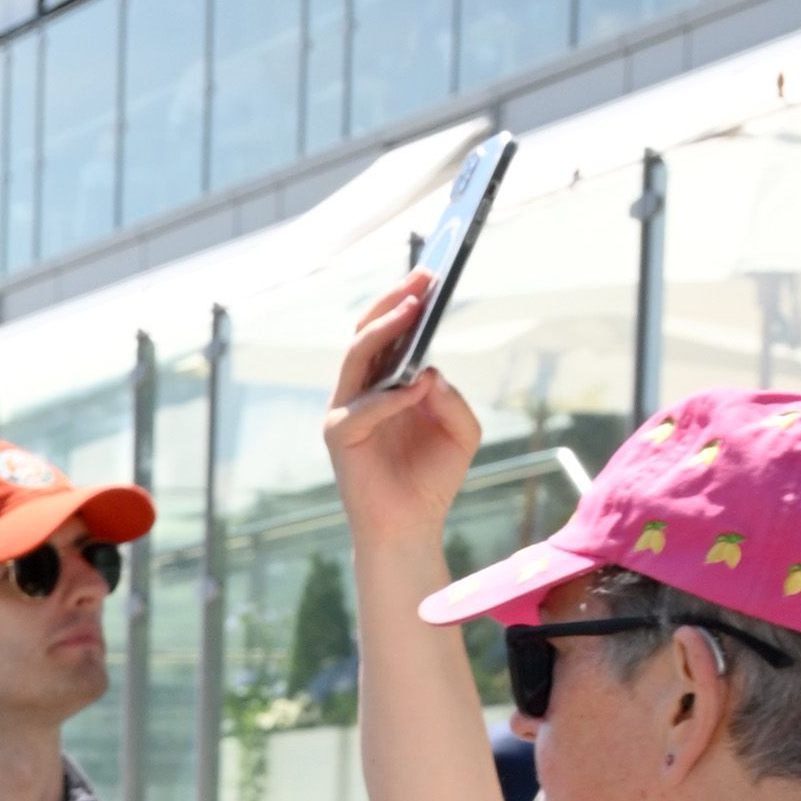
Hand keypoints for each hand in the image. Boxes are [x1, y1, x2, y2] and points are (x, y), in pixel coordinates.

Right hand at [325, 285, 480, 556]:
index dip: (407, 301)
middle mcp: (360, 391)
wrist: (411, 527)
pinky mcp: (340, 438)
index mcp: (386, 383)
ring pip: (357, 356)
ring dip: (384, 329)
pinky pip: (364, 408)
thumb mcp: (460, 429)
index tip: (433, 274)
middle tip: (423, 278)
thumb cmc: (432, 478)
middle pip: (367, 331)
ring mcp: (345, 412)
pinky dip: (390, 397)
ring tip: (413, 309)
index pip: (389, 332)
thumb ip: (450, 396)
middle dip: (394, 301)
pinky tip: (417, 386)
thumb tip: (428, 372)